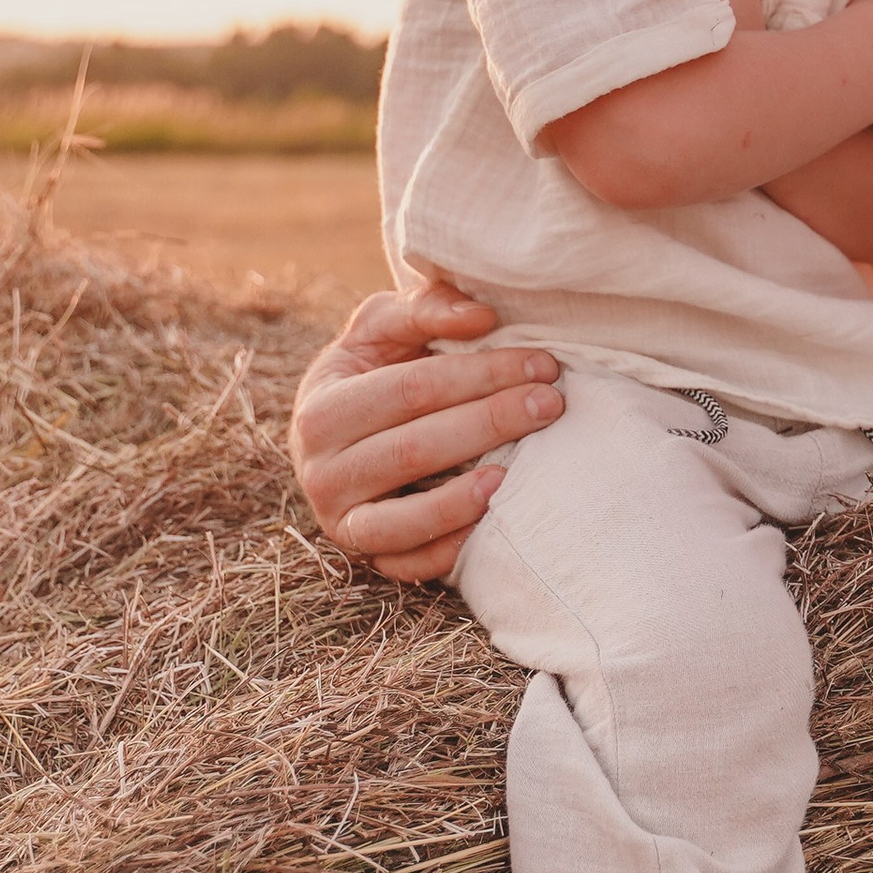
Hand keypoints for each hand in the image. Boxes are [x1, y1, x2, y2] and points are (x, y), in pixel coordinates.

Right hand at [290, 274, 562, 584]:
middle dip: (490, 423)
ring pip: (403, 518)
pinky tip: (492, 521)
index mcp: (322, 409)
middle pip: (413, 450)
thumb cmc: (373, 372)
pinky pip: (408, 565)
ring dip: (462, 500)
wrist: (338, 435)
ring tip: (516, 473)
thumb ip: (426, 308)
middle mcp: (320, 471)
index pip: (409, 390)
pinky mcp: (366, 557)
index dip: (479, 375)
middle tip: (552, 403)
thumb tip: (482, 315)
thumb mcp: (382, 328)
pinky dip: (450, 549)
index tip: (542, 363)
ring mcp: (340, 521)